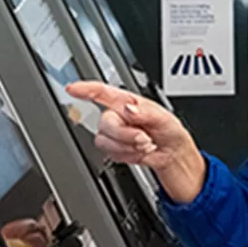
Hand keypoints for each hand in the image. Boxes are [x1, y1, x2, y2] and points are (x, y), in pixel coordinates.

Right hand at [66, 81, 205, 202]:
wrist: (175, 157)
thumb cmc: (172, 133)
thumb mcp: (165, 118)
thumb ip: (145, 113)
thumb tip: (128, 109)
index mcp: (129, 102)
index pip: (103, 92)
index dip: (86, 89)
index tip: (72, 89)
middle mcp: (119, 116)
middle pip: (105, 123)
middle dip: (124, 134)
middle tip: (143, 138)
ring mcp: (116, 134)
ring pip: (104, 141)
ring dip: (126, 146)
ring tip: (145, 145)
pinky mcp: (116, 150)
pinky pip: (111, 154)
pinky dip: (127, 156)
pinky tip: (138, 153)